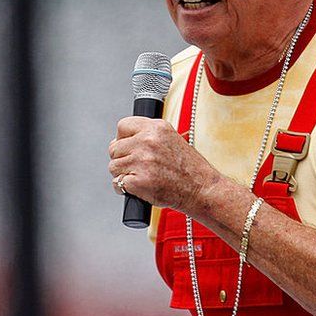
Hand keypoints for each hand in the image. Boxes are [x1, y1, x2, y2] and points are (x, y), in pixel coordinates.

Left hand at [108, 116, 222, 213]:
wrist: (201, 189)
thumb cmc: (189, 168)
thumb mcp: (172, 138)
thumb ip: (149, 135)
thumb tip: (123, 140)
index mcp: (156, 128)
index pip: (123, 126)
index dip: (122, 139)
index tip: (128, 147)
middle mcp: (147, 141)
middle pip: (114, 148)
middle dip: (122, 158)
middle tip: (137, 166)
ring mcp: (142, 161)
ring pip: (113, 166)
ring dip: (123, 174)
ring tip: (140, 176)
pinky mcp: (138, 181)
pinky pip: (117, 183)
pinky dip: (124, 188)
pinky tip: (138, 187)